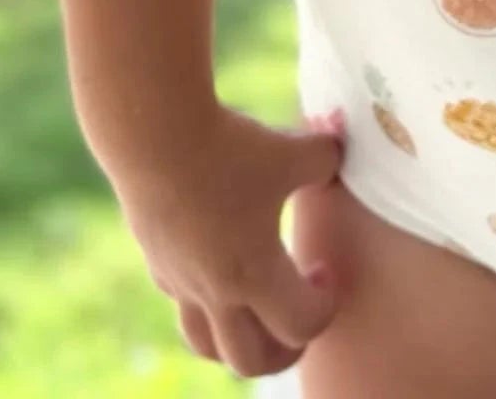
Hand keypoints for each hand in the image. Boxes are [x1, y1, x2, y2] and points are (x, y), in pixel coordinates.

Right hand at [112, 100, 345, 379]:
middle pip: (249, 361)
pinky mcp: (157, 259)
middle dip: (283, 350)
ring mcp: (180, 280)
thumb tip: (340, 150)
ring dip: (238, 337)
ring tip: (258, 303)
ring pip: (206, 344)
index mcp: (254, 274)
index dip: (325, 304)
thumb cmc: (231, 147)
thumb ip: (327, 158)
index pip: (301, 326)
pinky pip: (182, 301)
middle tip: (299, 308)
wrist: (155, 133)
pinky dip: (206, 297)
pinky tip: (220, 254)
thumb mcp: (296, 150)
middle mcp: (214, 291)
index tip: (323, 266)